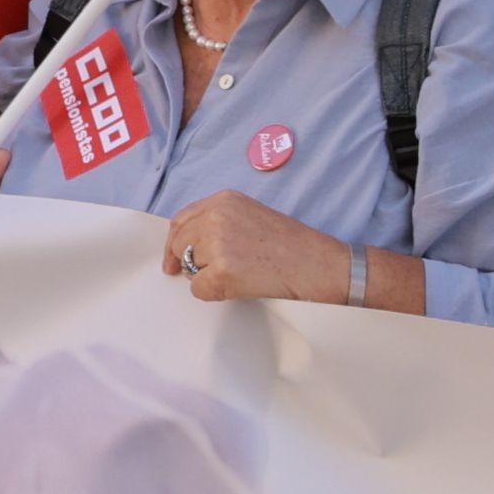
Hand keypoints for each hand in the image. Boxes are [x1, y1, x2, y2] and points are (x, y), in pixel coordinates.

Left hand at [153, 189, 358, 305]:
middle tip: (209, 274)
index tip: (173, 259)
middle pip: (179, 243)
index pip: (181, 220)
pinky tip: (239, 287)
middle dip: (186, 262)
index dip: (174, 242)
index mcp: (223, 200)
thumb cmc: (293, 245)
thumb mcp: (251, 216)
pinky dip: (213, 293)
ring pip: (188, 267)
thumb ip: (219, 222)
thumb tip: (187, 246)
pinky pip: (198, 288)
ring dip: (206, 277)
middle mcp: (216, 217)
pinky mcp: (222, 272)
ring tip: (240, 275)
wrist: (320, 265)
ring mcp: (217, 244)